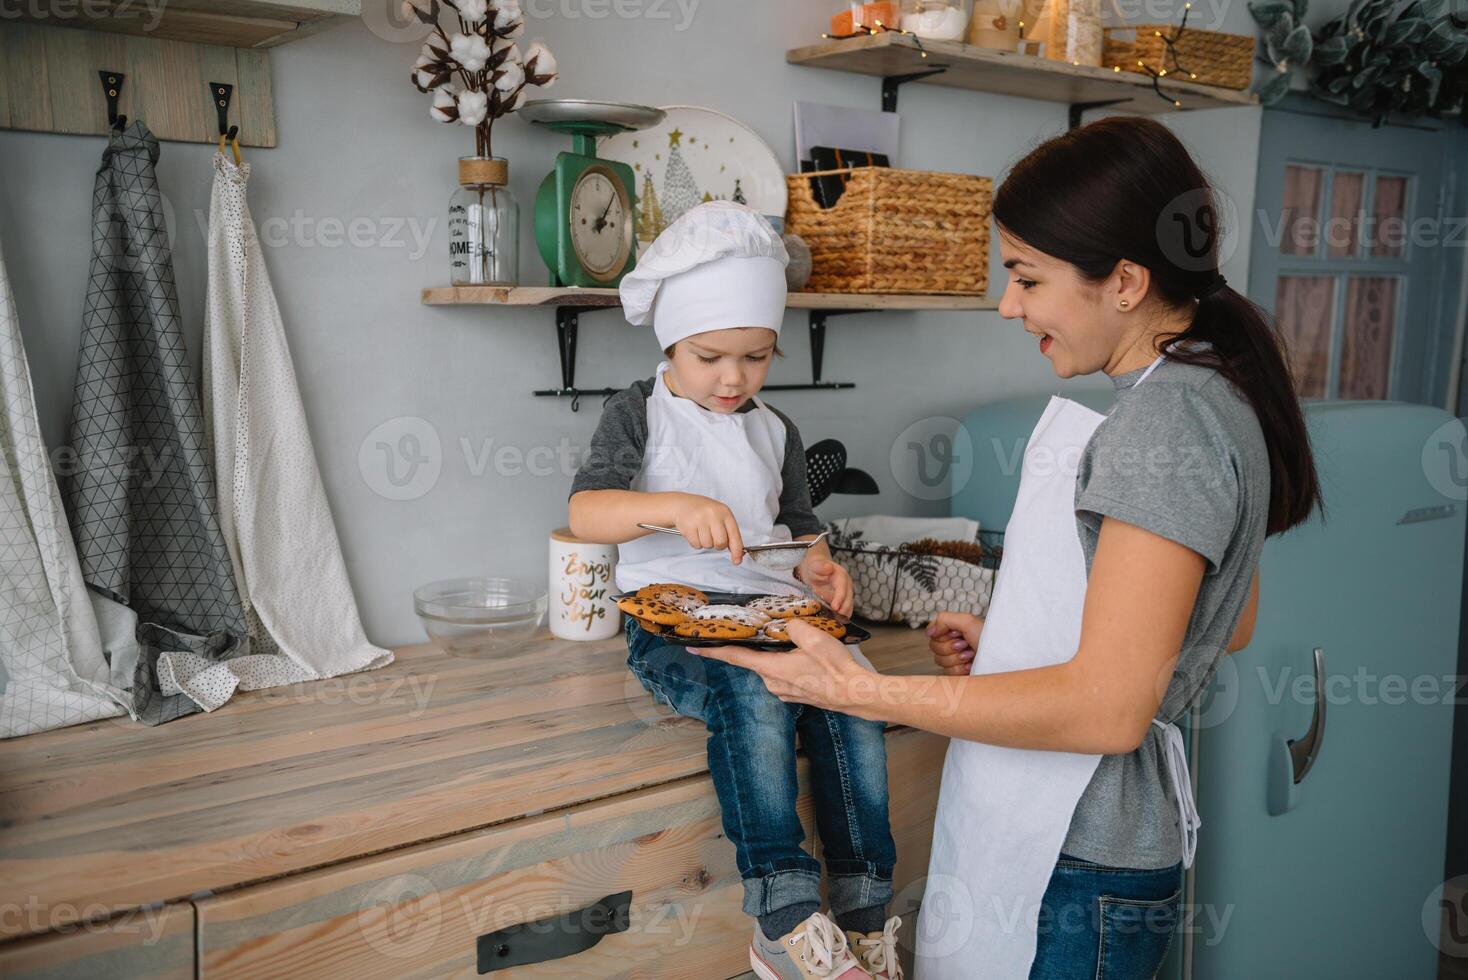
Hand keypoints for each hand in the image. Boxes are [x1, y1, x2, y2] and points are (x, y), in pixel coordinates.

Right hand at [666, 493, 744, 564]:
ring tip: (701, 531)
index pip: (734, 535)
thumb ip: (729, 533)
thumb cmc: (704, 512)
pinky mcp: (689, 526)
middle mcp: (713, 514)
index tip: (737, 560)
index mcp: (725, 512)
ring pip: (708, 545)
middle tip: (712, 536)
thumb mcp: (720, 516)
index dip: (737, 551)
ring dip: (705, 543)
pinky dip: (696, 542)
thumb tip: (737, 553)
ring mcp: (700, 520)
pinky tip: (694, 532)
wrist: (682, 504)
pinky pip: (696, 545)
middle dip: (717, 545)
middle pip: (721, 543)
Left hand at [692, 620, 874, 714]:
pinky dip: (787, 663)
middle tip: (754, 630)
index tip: (692, 647)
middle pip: (754, 660)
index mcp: (771, 668)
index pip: (735, 657)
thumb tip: (788, 625)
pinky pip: (784, 674)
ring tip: (792, 643)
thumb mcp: (814, 637)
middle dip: (753, 646)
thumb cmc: (836, 668)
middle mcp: (773, 683)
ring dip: (774, 655)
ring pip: (771, 666)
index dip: (712, 651)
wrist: (856, 693)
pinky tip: (803, 656)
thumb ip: (794, 626)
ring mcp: (785, 691)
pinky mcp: (797, 693)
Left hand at [797, 555, 853, 617]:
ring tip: (838, 622)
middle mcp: (846, 584)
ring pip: (849, 604)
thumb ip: (821, 566)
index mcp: (841, 575)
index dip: (840, 597)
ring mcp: (845, 592)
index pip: (842, 587)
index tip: (835, 607)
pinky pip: (845, 608)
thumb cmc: (815, 566)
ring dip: (845, 613)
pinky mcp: (842, 599)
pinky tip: (837, 622)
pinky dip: (842, 615)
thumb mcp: (815, 565)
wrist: (815, 569)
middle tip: (838, 618)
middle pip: (849, 597)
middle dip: (844, 608)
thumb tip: (828, 566)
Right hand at [926, 611, 983, 675]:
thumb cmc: (989, 639)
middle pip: (934, 647)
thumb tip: (928, 631)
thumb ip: (944, 620)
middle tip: (966, 645)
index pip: (933, 633)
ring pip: (939, 661)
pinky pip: (947, 672)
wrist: (1001, 659)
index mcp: (954, 631)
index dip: (942, 634)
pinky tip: (971, 665)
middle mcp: (953, 644)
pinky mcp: (957, 674)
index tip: (957, 634)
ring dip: (956, 658)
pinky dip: (960, 668)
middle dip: (951, 646)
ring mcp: (954, 660)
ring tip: (971, 655)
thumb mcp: (968, 621)